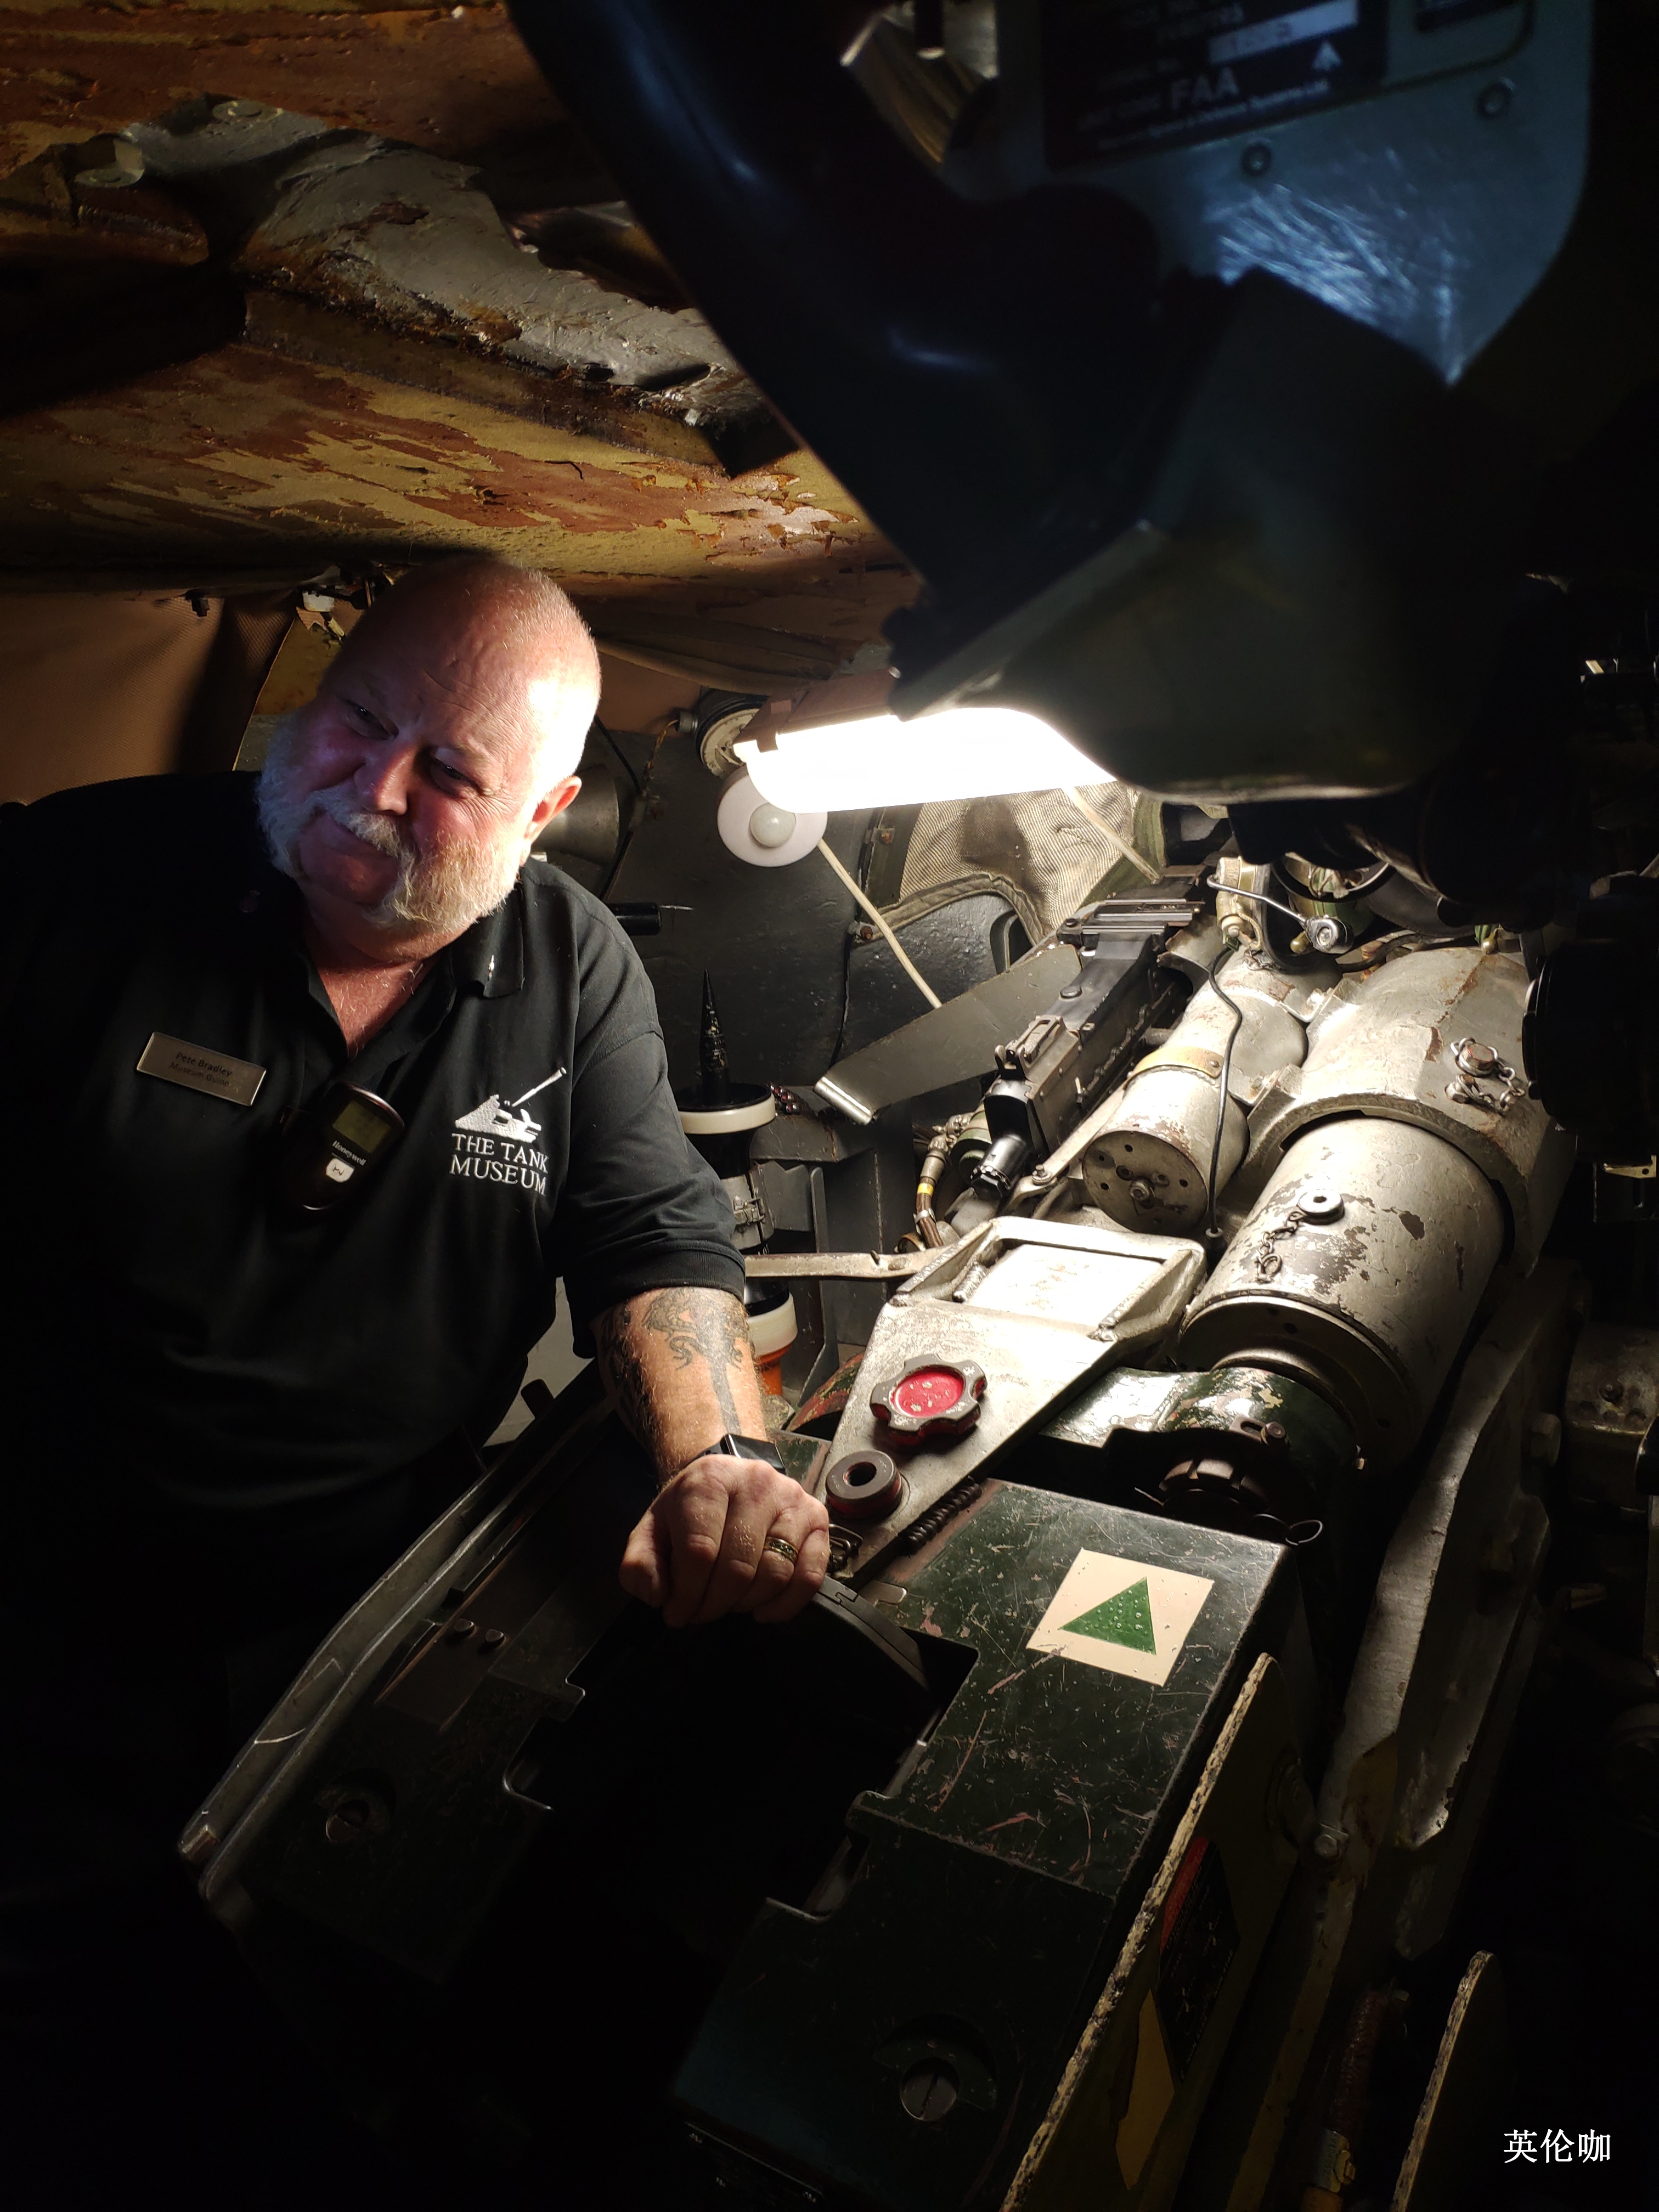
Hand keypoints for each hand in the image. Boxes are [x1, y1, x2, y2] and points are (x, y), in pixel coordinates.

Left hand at [620, 1454, 830, 1626]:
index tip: (676, 1613)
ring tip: (728, 1605)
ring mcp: (792, 1499)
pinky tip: (764, 1611)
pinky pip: (811, 1575)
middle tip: (700, 1613)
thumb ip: (640, 1563)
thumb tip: (655, 1596)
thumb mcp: (652, 1528)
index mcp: (709, 1481)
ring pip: (775, 1573)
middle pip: (738, 1567)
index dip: (686, 1594)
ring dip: (747, 1604)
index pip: (699, 1551)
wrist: (727, 1476)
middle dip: (714, 1604)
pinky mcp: (817, 1518)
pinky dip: (787, 1604)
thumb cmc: (690, 1508)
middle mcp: (756, 1483)